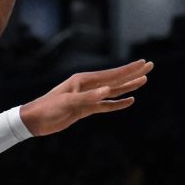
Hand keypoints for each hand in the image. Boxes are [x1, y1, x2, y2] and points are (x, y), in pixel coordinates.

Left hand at [19, 59, 151, 135]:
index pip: (112, 74)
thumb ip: (88, 97)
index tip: (144, 63)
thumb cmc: (47, 108)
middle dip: (133, 74)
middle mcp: (88, 86)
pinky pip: (105, 105)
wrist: (34, 121)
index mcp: (84, 80)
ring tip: (144, 81)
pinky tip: (129, 101)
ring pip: (113, 91)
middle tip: (150, 66)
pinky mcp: (85, 109)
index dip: (129, 70)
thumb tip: (108, 91)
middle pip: (116, 79)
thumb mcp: (67, 102)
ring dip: (128, 87)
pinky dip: (117, 103)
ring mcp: (87, 97)